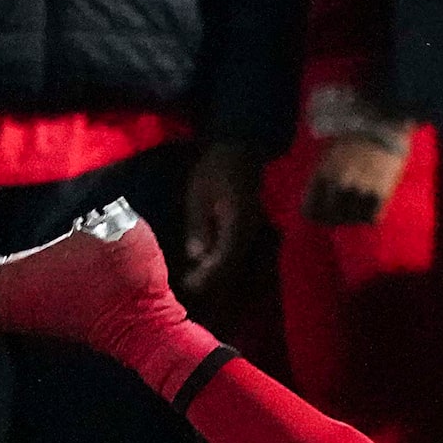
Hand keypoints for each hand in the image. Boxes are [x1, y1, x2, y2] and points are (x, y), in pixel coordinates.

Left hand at [183, 143, 260, 292]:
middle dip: (212, 282)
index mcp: (238, 225)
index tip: (189, 287)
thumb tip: (198, 257)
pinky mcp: (249, 230)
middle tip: (190, 291)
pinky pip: (237, 253)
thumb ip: (199, 226)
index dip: (207, 277)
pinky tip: (209, 268)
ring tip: (198, 285)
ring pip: (237, 262)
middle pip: (233, 267)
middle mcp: (250, 233)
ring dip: (218, 276)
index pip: (225, 260)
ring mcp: (253, 232)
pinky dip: (222, 264)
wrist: (240, 151)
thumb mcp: (199, 195)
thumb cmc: (215, 170)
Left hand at [302, 135, 408, 227]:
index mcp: (321, 174)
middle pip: (331, 219)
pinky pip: (372, 219)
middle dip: (338, 216)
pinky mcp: (380, 194)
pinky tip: (376, 201)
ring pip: (353, 221)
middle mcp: (337, 185)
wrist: (385, 122)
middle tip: (348, 209)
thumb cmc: (356, 135)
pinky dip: (374, 214)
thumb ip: (323, 178)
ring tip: (364, 201)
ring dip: (357, 215)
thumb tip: (325, 202)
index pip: (309, 212)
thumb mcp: (329, 153)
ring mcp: (359, 190)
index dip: (318, 215)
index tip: (327, 212)